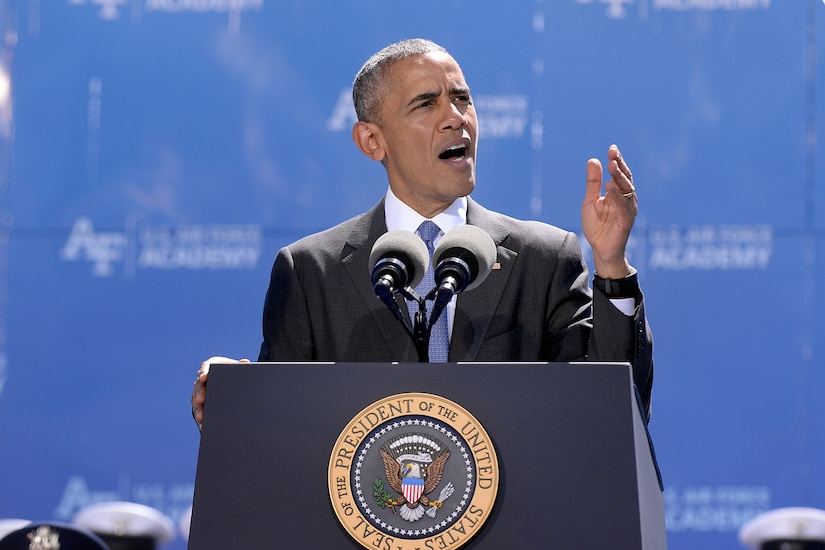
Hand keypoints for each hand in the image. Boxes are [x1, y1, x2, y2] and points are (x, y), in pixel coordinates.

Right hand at [192, 356, 249, 430]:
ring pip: (196, 400)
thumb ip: (241, 366)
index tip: (204, 377)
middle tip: (201, 399)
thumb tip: (245, 362)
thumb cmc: (236, 372)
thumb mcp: (239, 368)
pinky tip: (204, 427)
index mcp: (211, 367)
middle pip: (198, 386)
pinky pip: (199, 411)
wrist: (235, 381)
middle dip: (199, 393)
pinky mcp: (202, 404)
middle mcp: (203, 379)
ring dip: (198, 409)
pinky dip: (201, 418)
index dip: (203, 372)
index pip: (205, 367)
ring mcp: (201, 391)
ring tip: (201, 418)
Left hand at [581, 144, 637, 278]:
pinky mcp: (626, 220)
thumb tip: (594, 160)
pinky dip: (617, 195)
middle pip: (625, 178)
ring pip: (626, 189)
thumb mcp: (590, 201)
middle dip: (619, 165)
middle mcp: (626, 199)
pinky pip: (623, 206)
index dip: (617, 161)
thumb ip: (593, 183)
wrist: (600, 249)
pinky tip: (610, 186)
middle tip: (613, 153)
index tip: (612, 148)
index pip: (619, 173)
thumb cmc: (597, 226)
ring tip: (611, 165)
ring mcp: (628, 209)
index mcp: (618, 193)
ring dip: (619, 177)